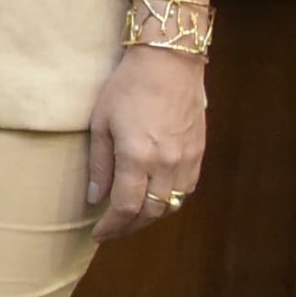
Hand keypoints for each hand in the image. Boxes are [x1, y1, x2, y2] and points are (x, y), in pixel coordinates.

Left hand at [84, 42, 206, 241]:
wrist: (169, 62)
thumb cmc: (127, 87)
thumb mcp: (101, 123)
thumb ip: (99, 164)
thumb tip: (95, 198)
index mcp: (138, 157)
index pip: (127, 207)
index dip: (112, 226)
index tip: (98, 234)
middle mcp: (167, 163)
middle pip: (152, 212)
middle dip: (130, 227)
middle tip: (112, 231)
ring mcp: (187, 159)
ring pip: (172, 203)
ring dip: (151, 217)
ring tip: (131, 218)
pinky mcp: (199, 152)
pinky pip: (186, 188)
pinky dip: (170, 200)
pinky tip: (155, 197)